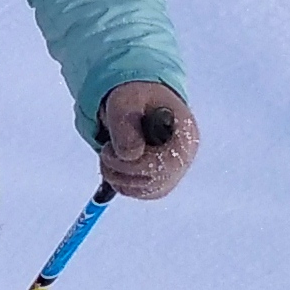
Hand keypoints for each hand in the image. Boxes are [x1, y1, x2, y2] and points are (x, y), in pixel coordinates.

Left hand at [95, 80, 196, 198]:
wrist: (140, 100)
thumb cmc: (136, 97)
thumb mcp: (125, 100)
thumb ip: (125, 123)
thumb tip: (130, 156)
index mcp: (185, 133)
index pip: (168, 164)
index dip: (136, 163)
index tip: (113, 149)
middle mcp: (184, 156)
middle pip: (155, 181)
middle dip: (121, 170)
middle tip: (105, 150)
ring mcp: (173, 170)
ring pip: (144, 190)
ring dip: (117, 177)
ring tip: (107, 153)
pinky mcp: (159, 180)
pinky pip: (138, 192)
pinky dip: (119, 182)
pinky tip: (113, 163)